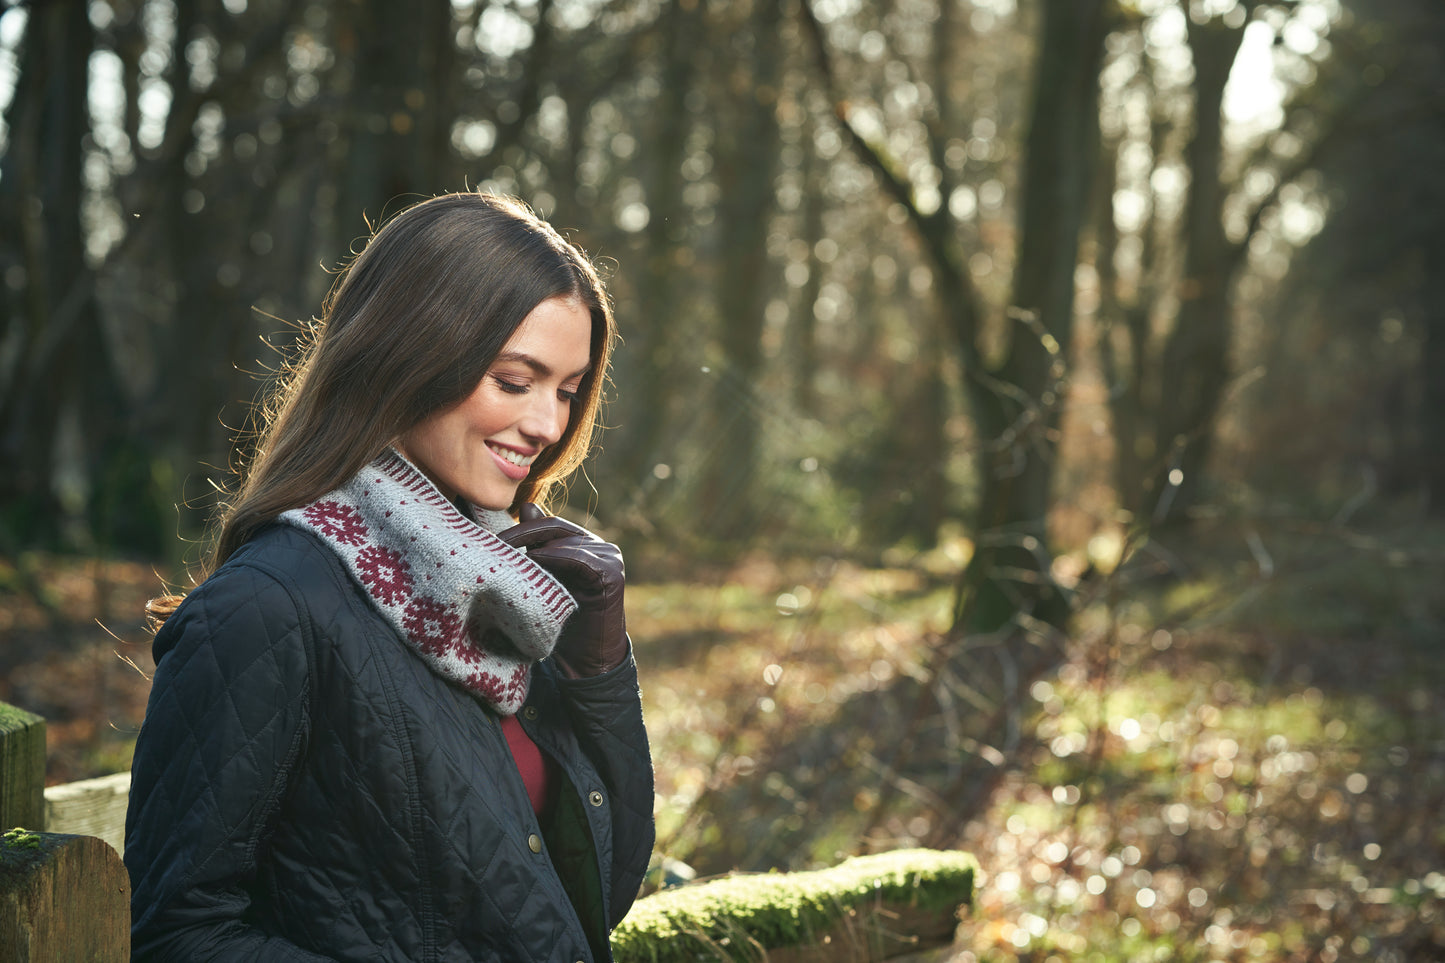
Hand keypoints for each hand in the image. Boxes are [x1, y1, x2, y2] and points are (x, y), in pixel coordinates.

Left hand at [500, 503, 627, 677]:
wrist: (588, 662)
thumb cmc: (563, 623)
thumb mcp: (545, 580)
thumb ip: (538, 548)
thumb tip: (527, 506)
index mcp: (586, 545)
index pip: (550, 524)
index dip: (521, 528)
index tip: (491, 539)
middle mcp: (602, 547)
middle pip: (556, 527)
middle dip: (522, 534)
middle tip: (495, 544)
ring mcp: (610, 559)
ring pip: (565, 541)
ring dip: (535, 548)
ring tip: (507, 557)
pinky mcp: (613, 575)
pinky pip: (579, 558)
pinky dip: (554, 558)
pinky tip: (532, 564)